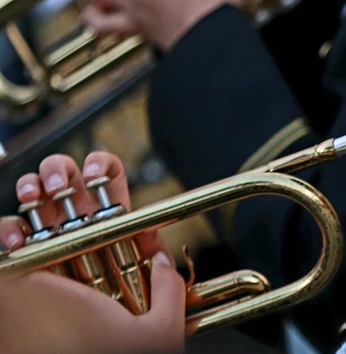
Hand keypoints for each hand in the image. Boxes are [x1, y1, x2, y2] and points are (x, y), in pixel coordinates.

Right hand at [0, 153, 185, 353]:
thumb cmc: (113, 349)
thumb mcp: (158, 327)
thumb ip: (170, 289)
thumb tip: (161, 259)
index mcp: (112, 239)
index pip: (109, 188)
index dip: (102, 169)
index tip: (97, 172)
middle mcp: (77, 237)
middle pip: (66, 180)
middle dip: (60, 169)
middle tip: (62, 183)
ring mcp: (45, 247)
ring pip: (33, 198)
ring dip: (30, 185)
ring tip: (34, 195)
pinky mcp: (19, 265)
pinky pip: (6, 233)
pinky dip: (6, 227)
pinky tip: (16, 236)